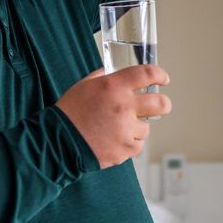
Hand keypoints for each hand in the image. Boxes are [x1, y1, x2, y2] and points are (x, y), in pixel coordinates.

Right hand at [55, 66, 171, 168]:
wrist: (59, 142)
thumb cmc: (69, 113)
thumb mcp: (83, 86)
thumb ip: (103, 78)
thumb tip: (113, 73)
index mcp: (113, 86)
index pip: (146, 74)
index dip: (159, 74)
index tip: (162, 78)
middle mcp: (123, 107)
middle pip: (161, 103)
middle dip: (163, 103)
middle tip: (160, 105)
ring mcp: (126, 129)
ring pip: (146, 127)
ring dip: (137, 127)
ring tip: (117, 128)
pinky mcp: (125, 149)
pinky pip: (137, 144)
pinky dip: (129, 142)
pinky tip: (114, 140)